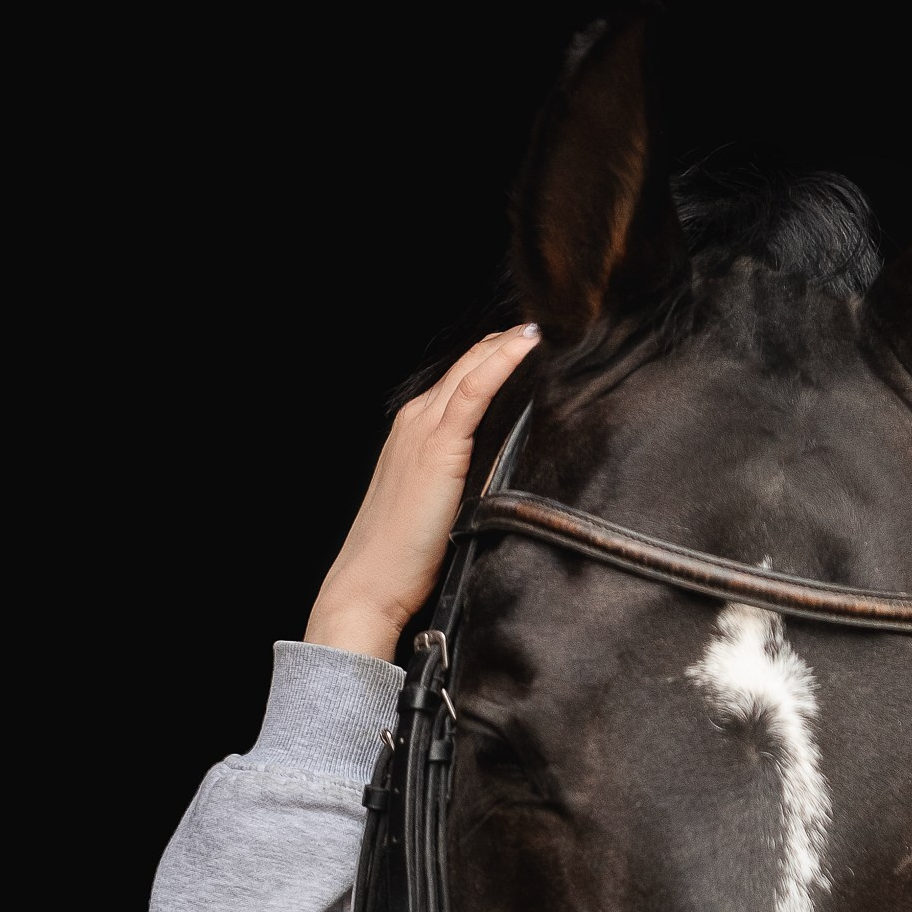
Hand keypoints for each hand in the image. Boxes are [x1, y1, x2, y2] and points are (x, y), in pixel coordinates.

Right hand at [305, 324, 539, 659]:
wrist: (369, 583)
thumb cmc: (403, 560)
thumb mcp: (439, 510)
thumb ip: (466, 484)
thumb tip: (507, 479)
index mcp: (414, 435)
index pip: (459, 384)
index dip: (492, 360)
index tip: (528, 346)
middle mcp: (416, 422)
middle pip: (465, 368)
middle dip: (502, 344)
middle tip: (542, 328)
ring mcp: (424, 431)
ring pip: (470, 371)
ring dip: (505, 345)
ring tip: (540, 329)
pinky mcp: (438, 447)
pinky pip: (473, 391)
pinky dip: (500, 363)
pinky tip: (525, 345)